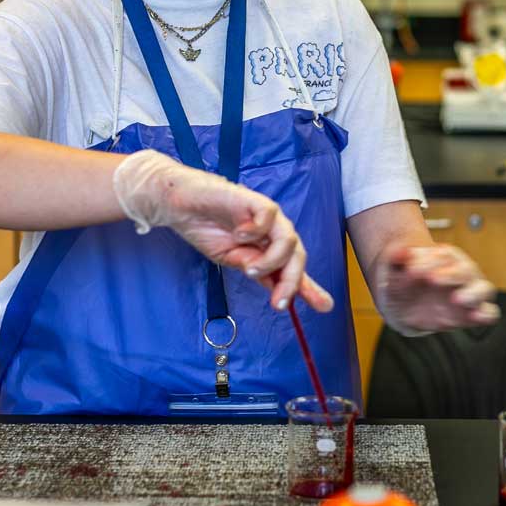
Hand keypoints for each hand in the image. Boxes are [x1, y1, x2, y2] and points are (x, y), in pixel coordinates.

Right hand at [113, 149, 332, 312]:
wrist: (180, 205)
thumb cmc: (207, 229)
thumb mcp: (234, 260)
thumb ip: (260, 274)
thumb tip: (281, 297)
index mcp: (269, 247)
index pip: (294, 267)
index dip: (310, 287)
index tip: (325, 306)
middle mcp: (272, 231)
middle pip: (297, 256)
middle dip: (291, 281)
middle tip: (278, 302)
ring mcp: (264, 216)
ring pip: (288, 239)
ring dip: (271, 261)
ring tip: (248, 267)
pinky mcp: (253, 200)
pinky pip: (269, 216)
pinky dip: (256, 230)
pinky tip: (239, 235)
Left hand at [374, 242, 499, 335]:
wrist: (400, 304)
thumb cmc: (399, 280)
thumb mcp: (391, 268)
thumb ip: (396, 258)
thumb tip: (402, 252)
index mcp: (444, 256)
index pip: (445, 254)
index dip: (431, 260)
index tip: (412, 269)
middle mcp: (461, 272)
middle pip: (467, 268)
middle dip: (451, 274)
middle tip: (431, 279)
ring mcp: (469, 293)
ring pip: (485, 289)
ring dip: (473, 293)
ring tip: (456, 298)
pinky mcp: (472, 314)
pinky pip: (489, 313)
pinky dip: (485, 314)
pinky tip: (474, 316)